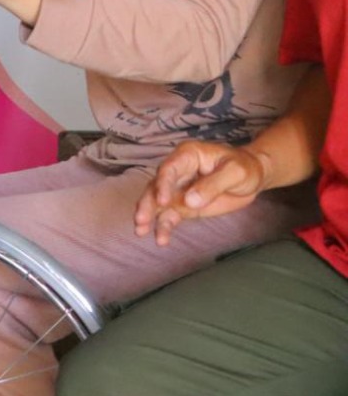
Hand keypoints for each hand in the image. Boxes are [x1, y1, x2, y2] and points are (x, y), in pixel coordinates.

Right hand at [134, 140, 267, 246]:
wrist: (254, 176)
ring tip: (141, 231)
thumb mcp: (235, 172)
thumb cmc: (245, 167)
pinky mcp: (184, 205)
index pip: (169, 169)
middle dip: (147, 203)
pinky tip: (161, 239)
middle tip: (141, 219)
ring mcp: (179, 189)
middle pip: (156, 186)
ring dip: (149, 216)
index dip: (162, 184)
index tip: (162, 202)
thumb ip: (212, 185)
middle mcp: (178, 171)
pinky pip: (170, 215)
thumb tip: (189, 201)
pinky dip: (163, 226)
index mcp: (187, 156)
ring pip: (158, 202)